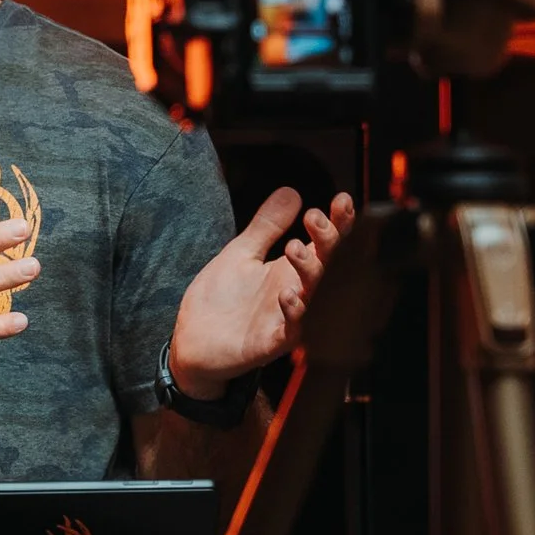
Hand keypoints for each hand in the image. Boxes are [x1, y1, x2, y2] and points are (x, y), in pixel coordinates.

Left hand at [168, 188, 354, 395]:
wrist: (193, 342)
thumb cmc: (220, 301)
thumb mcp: (241, 254)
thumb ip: (266, 226)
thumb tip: (291, 191)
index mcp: (291, 271)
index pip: (324, 244)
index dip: (338, 223)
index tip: (341, 199)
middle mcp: (296, 293)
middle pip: (328, 266)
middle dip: (329, 241)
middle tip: (315, 218)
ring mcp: (287, 318)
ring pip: (315, 296)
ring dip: (310, 271)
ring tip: (295, 246)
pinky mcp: (272, 342)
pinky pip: (293, 329)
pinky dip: (294, 312)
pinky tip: (287, 293)